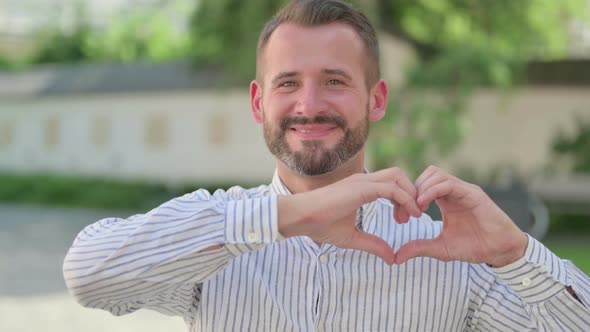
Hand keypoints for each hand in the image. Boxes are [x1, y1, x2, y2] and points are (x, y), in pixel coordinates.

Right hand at [278, 167, 421, 264]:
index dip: (403, 199)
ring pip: (398, 176)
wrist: (301, 217)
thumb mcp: (352, 238)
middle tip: (411, 218)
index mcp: (361, 187)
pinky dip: (405, 199)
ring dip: (410, 194)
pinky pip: (391, 188)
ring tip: (413, 216)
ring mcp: (363, 181)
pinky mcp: (361, 188)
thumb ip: (373, 245)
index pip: (391, 183)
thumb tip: (392, 258)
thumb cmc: (320, 225)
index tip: (403, 220)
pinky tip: (408, 215)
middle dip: (411, 194)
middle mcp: (364, 180)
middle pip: (398, 175)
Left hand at [394, 166, 528, 266]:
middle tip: (407, 211)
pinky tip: (423, 205)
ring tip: (416, 208)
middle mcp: (454, 191)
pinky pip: (448, 183)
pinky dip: (432, 191)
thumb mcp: (440, 248)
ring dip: (421, 188)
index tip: (401, 216)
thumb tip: (396, 258)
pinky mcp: (473, 193)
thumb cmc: (473, 247)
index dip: (408, 197)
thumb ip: (419, 248)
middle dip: (412, 190)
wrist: (500, 251)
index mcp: (445, 200)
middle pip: (427, 174)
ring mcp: (463, 190)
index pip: (422, 185)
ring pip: (436, 174)